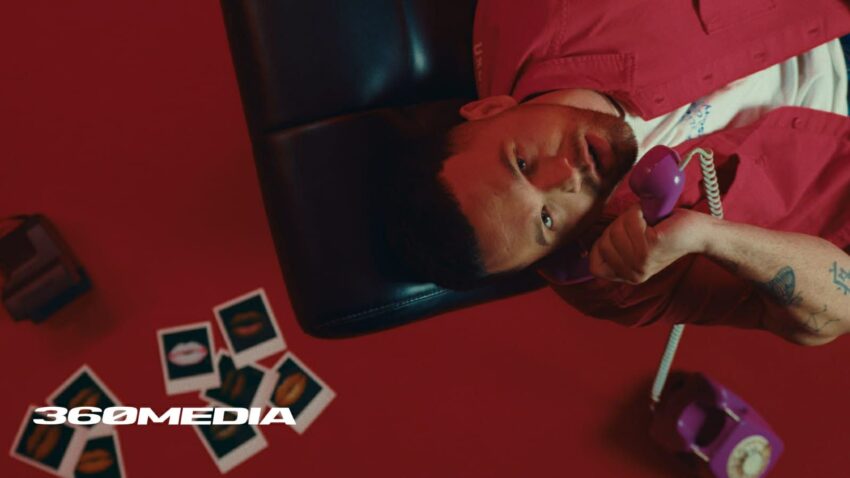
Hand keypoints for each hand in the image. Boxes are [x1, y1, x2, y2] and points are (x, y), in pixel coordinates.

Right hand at [589, 205, 711, 283]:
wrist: (696, 231)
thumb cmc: (664, 231)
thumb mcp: (633, 244)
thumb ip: (614, 247)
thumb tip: (585, 245)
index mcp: (628, 275)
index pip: (595, 266)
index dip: (602, 246)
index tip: (620, 236)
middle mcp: (634, 273)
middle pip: (603, 243)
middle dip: (618, 227)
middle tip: (640, 226)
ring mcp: (641, 262)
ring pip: (614, 232)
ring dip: (629, 219)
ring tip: (646, 223)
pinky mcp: (650, 248)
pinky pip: (629, 223)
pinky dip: (637, 214)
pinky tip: (651, 220)